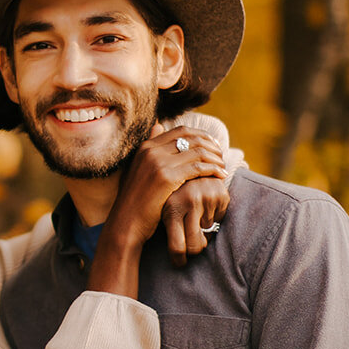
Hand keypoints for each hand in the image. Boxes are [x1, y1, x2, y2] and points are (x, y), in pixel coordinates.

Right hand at [96, 127, 224, 261]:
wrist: (126, 222)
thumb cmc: (136, 201)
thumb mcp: (138, 168)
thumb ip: (150, 149)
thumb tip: (159, 125)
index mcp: (146, 146)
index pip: (181, 130)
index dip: (201, 135)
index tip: (213, 144)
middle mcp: (151, 150)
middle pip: (191, 138)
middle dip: (211, 145)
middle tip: (221, 155)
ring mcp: (158, 163)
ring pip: (197, 151)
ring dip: (215, 157)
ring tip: (222, 167)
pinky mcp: (167, 177)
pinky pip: (198, 167)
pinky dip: (213, 169)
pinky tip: (220, 176)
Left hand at [162, 172, 230, 266]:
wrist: (188, 162)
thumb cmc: (170, 191)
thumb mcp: (161, 206)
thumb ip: (165, 227)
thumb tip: (173, 262)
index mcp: (170, 208)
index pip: (177, 246)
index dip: (179, 259)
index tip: (179, 263)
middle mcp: (189, 202)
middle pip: (195, 246)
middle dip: (194, 250)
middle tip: (190, 247)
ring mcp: (207, 198)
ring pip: (208, 232)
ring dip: (202, 228)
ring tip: (195, 213)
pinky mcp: (220, 195)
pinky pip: (218, 219)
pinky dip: (212, 215)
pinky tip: (204, 203)